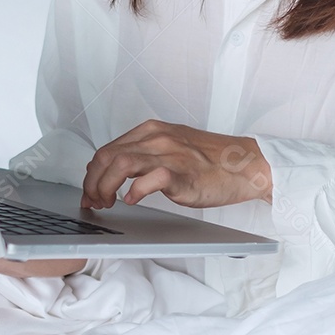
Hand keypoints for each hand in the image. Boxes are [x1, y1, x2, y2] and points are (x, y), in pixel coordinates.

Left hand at [81, 120, 272, 210]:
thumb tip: (111, 171)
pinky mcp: (182, 173)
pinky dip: (135, 191)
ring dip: (105, 187)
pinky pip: (150, 179)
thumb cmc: (210, 161)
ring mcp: (170, 154)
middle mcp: (157, 138)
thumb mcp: (171, 147)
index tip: (90, 192)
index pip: (106, 149)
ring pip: (121, 164)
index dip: (91, 174)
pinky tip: (132, 200)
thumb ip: (143, 154)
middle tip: (93, 201)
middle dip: (92, 182)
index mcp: (151, 131)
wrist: (245, 164)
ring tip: (107, 203)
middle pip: (107, 156)